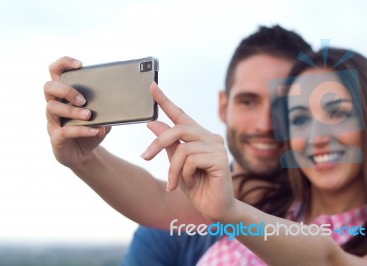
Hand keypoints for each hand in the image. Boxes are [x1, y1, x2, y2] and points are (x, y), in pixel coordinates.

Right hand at [44, 57, 109, 167]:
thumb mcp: (102, 115)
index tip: (80, 64)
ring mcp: (53, 122)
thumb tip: (119, 98)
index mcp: (64, 95)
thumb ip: (106, 105)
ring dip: (72, 110)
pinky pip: (64, 131)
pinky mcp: (56, 138)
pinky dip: (81, 130)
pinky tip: (95, 130)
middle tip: (83, 99)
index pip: (55, 71)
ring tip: (89, 115)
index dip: (64, 63)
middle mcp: (55, 105)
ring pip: (53, 108)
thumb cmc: (90, 129)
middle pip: (49, 87)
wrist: (85, 155)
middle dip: (66, 89)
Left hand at [141, 83, 235, 220]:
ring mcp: (217, 147)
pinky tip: (191, 183)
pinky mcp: (221, 159)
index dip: (165, 101)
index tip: (151, 86)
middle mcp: (210, 137)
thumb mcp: (176, 164)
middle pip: (178, 129)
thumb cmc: (197, 186)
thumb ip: (168, 143)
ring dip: (173, 169)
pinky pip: (191, 159)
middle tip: (145, 157)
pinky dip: (185, 174)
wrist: (214, 209)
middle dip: (158, 143)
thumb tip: (152, 123)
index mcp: (199, 136)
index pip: (180, 115)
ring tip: (174, 183)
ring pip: (182, 148)